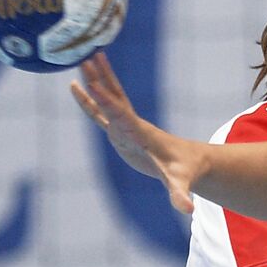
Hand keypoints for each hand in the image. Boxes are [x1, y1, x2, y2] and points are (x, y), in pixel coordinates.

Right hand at [71, 52, 202, 212]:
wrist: (190, 161)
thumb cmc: (184, 171)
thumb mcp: (180, 183)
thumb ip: (180, 195)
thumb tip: (187, 210)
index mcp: (142, 132)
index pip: (122, 114)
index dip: (108, 101)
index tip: (94, 84)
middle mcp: (132, 124)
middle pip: (113, 98)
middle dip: (100, 80)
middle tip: (87, 56)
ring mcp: (125, 125)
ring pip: (108, 98)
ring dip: (96, 79)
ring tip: (83, 57)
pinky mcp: (120, 131)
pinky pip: (100, 111)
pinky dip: (88, 99)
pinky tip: (76, 86)